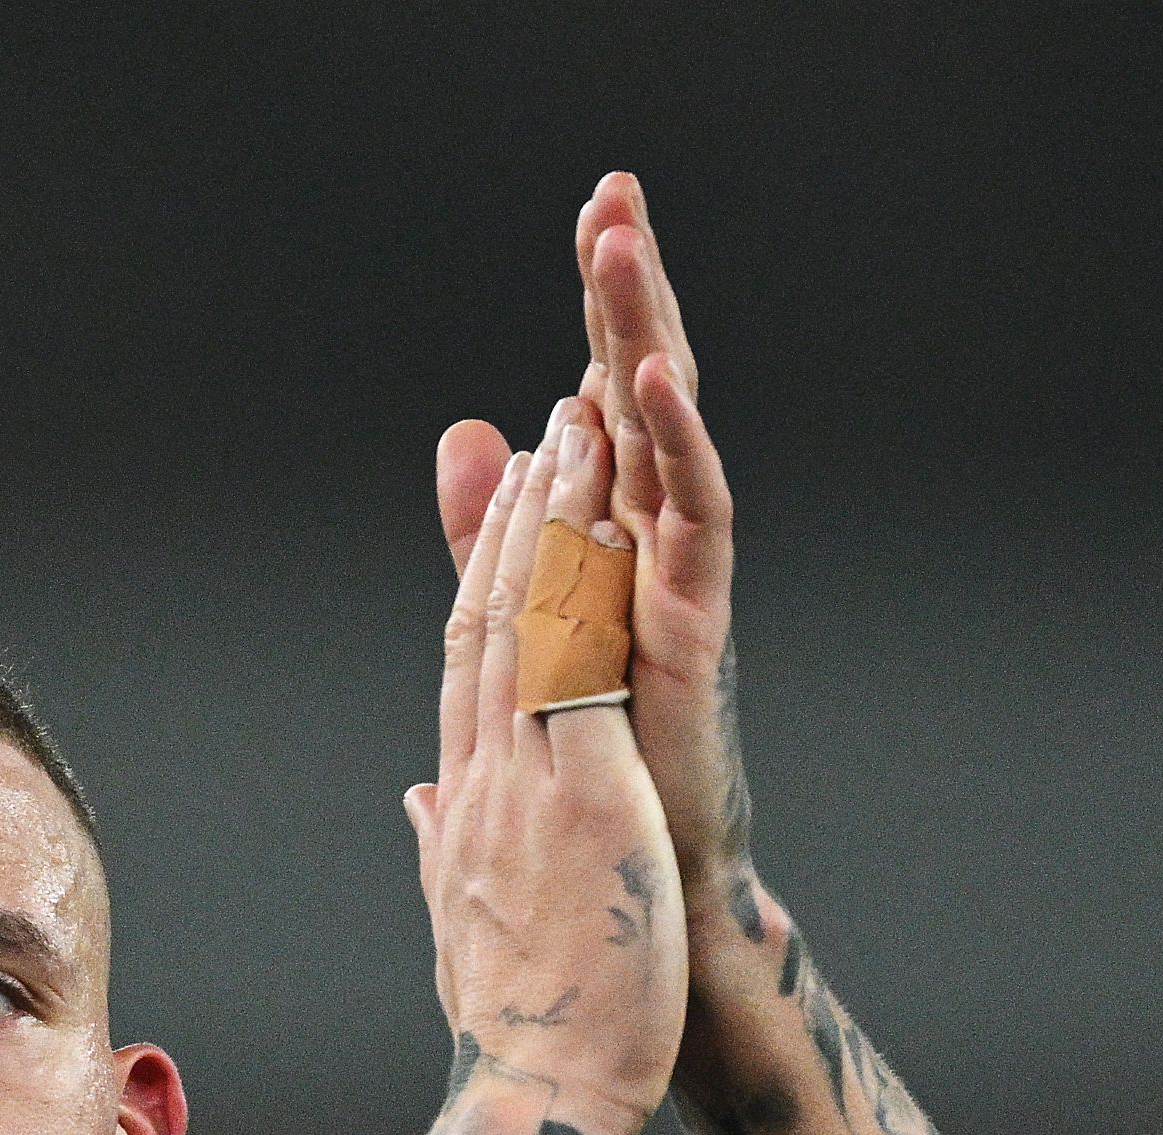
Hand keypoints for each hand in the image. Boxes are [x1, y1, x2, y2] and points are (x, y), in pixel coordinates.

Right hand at [405, 408, 686, 1134]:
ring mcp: (529, 784)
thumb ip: (440, 853)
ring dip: (554, 519)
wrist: (532, 1095)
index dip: (482, 582)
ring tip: (578, 431)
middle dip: (515, 521)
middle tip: (545, 432)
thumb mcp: (465, 929)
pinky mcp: (586, 796)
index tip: (507, 515)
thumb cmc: (517, 1035)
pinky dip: (590, 580)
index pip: (464, 676)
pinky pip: (581, 665)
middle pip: (486, 625)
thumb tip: (416, 805)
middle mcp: (483, 784)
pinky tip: (613, 516)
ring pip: (529, 622)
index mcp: (461, 816)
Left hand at [435, 173, 754, 936]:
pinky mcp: (695, 633)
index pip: (597, 421)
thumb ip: (497, 563)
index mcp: (609, 560)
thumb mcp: (528, 662)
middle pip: (636, 402)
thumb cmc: (606, 805)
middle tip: (613, 193)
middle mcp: (651, 561)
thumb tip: (467, 478)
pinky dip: (671, 448)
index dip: (591, 323)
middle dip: (623, 298)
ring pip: (667, 438)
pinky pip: (693, 522)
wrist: (654, 911)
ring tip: (623, 244)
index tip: (589, 222)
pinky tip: (645, 381)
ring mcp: (678, 590)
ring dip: (645, 339)